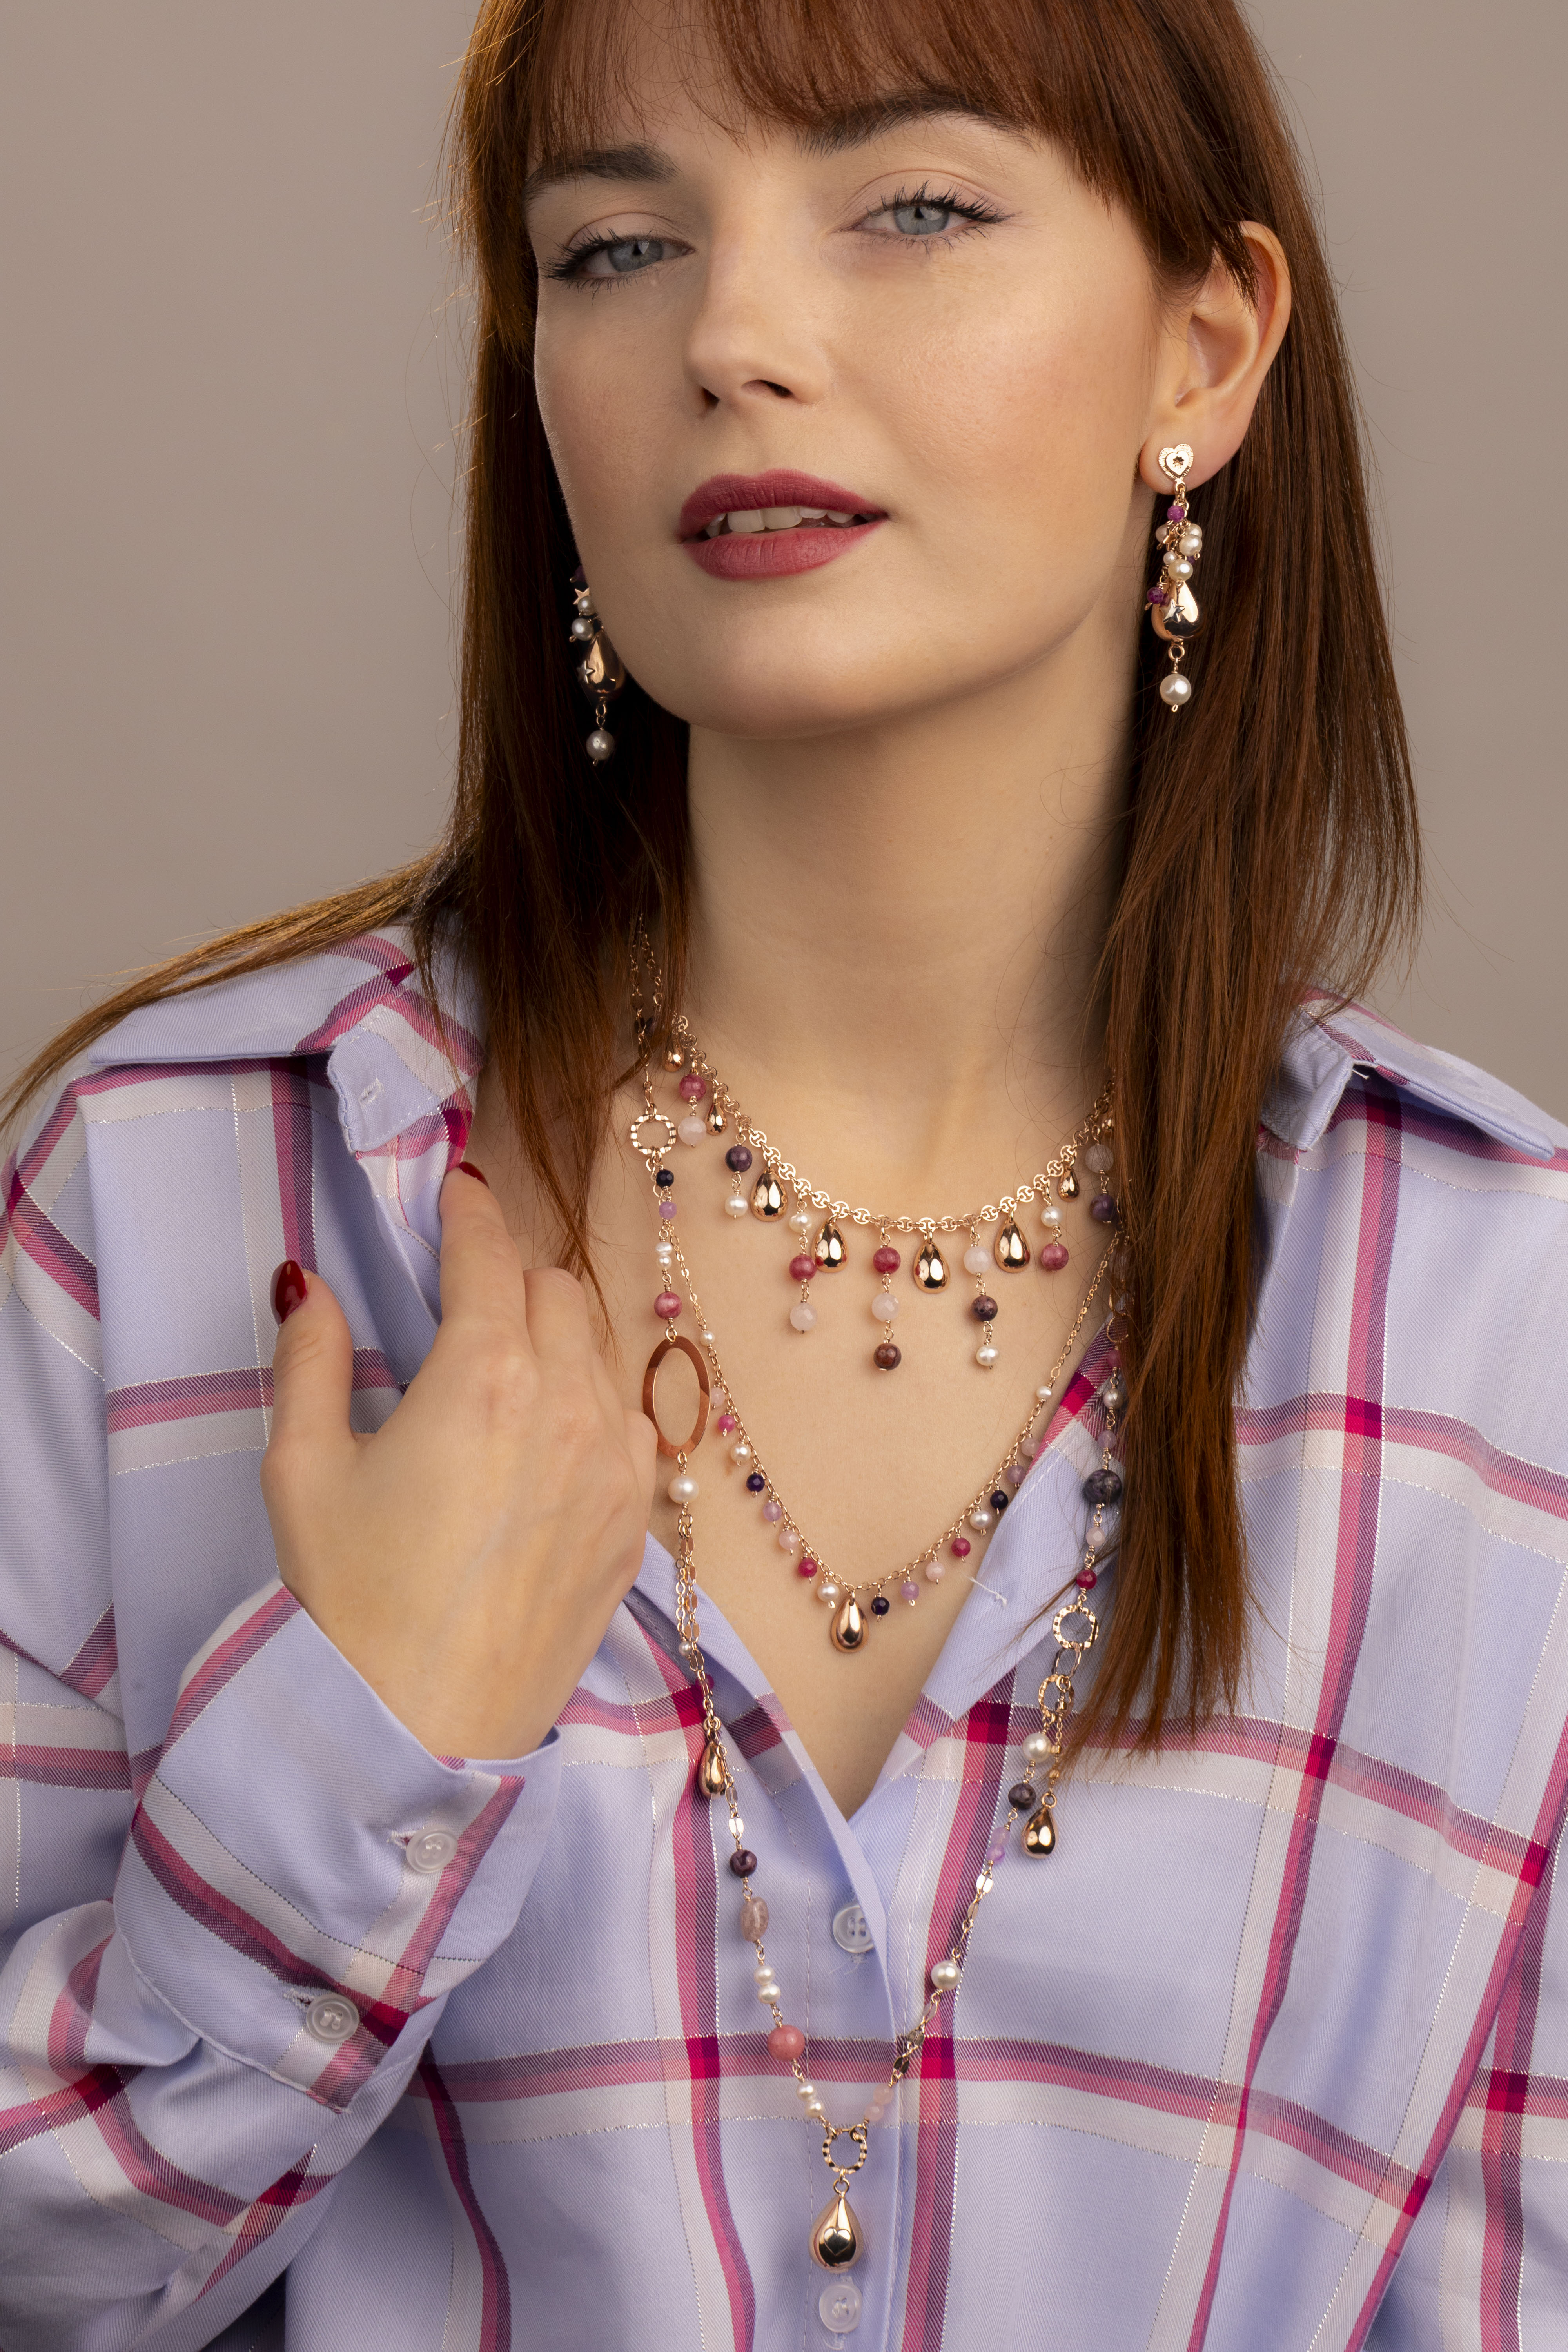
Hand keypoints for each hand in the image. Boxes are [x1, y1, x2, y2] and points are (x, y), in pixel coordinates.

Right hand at [260, 1166, 657, 1758]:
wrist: (419, 1732)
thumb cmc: (348, 1605)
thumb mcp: (301, 1471)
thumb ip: (311, 1359)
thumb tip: (311, 1285)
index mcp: (484, 1378)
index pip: (488, 1254)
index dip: (467, 1212)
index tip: (456, 1190)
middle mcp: (568, 1406)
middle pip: (556, 1291)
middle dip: (511, 1274)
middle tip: (467, 1289)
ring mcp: (615, 1465)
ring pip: (603, 1350)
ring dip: (557, 1333)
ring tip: (507, 1356)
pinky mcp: (633, 1520)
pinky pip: (630, 1421)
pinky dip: (592, 1400)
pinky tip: (548, 1427)